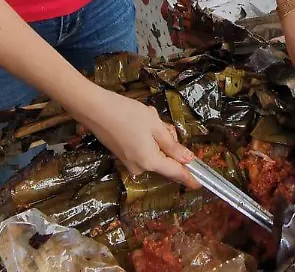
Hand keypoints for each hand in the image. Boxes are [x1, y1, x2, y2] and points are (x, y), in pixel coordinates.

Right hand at [75, 88, 199, 187]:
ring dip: (155, 137)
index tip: (200, 184)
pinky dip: (145, 138)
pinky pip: (142, 151)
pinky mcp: (122, 156)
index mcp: (150, 161)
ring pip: (153, 153)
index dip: (189, 177)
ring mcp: (129, 163)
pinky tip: (137, 122)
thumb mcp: (155, 126)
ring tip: (146, 118)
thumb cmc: (127, 114)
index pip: (175, 172)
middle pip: (164, 160)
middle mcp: (140, 168)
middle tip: (160, 123)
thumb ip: (172, 145)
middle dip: (167, 142)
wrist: (94, 109)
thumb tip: (187, 159)